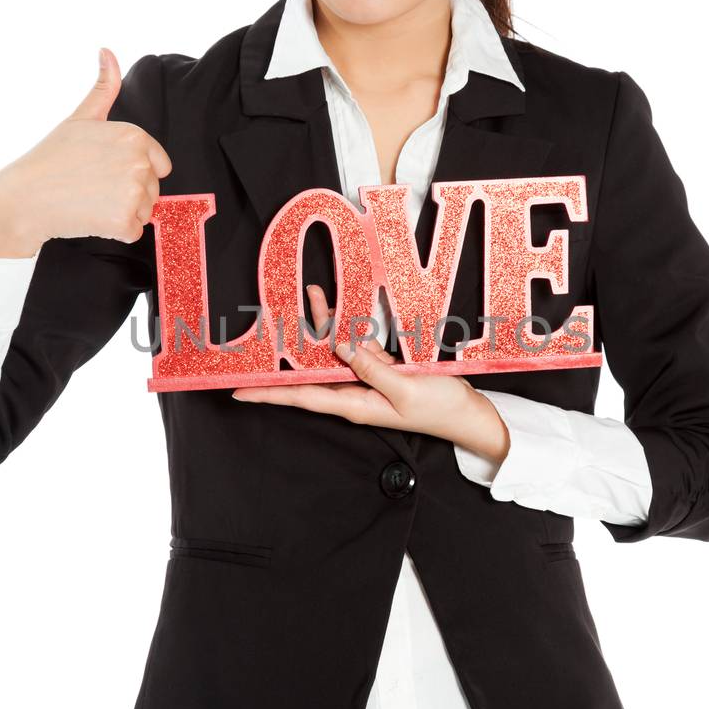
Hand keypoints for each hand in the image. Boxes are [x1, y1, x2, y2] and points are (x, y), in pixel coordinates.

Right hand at [0, 49, 172, 257]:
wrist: (24, 198)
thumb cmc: (51, 158)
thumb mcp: (80, 118)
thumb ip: (103, 88)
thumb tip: (108, 51)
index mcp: (134, 135)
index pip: (159, 164)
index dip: (133, 171)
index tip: (104, 171)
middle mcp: (139, 161)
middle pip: (153, 189)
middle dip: (128, 194)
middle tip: (93, 187)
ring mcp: (133, 192)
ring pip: (146, 211)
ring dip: (123, 213)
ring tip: (91, 201)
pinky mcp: (124, 221)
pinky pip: (135, 232)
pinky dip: (116, 232)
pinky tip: (91, 218)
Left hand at [232, 284, 511, 463]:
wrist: (469, 415)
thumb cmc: (440, 408)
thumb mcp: (403, 387)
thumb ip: (370, 365)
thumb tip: (338, 343)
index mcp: (353, 404)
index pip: (300, 397)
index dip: (268, 393)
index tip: (238, 391)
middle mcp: (354, 393)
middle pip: (311, 370)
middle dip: (287, 349)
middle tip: (264, 325)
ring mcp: (368, 381)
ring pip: (334, 352)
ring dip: (323, 325)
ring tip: (313, 293)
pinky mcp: (383, 371)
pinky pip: (358, 348)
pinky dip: (350, 328)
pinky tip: (344, 310)